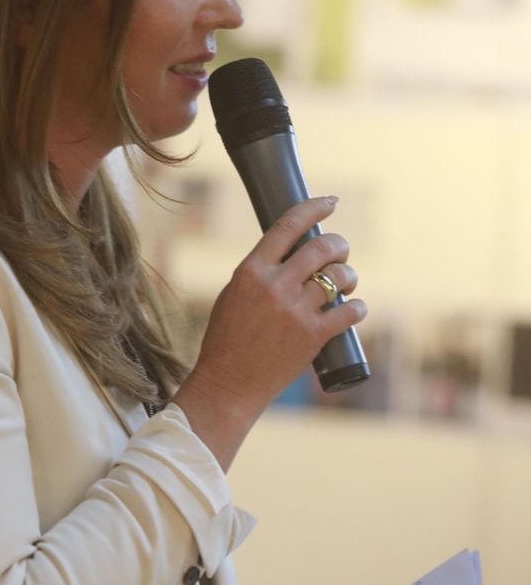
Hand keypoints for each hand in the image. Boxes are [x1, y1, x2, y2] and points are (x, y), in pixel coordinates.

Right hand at [173, 197, 366, 467]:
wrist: (229, 383)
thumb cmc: (226, 338)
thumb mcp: (234, 293)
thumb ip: (260, 272)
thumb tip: (292, 254)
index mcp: (251, 271)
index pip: (287, 226)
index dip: (313, 208)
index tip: (330, 202)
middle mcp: (275, 286)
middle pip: (321, 247)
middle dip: (338, 243)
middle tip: (340, 249)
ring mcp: (296, 311)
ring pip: (340, 276)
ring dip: (349, 274)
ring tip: (347, 281)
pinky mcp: (313, 336)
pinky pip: (350, 312)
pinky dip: (358, 307)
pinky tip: (356, 308)